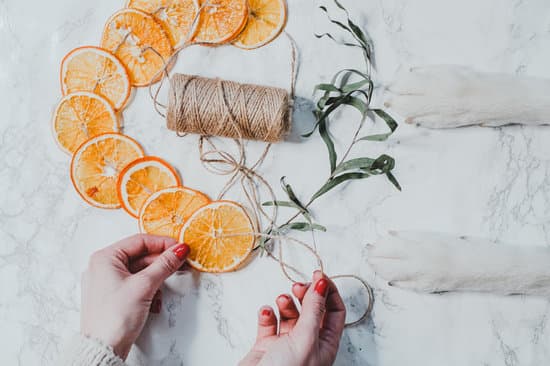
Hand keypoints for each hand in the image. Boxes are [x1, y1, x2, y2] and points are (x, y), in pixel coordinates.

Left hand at [80, 234, 188, 358]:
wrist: (103, 349)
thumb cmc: (114, 318)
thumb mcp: (145, 286)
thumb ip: (164, 265)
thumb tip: (179, 250)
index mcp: (105, 258)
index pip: (140, 241)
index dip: (163, 243)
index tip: (181, 248)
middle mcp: (103, 267)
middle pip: (140, 256)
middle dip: (161, 263)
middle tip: (181, 264)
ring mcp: (107, 282)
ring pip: (140, 271)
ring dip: (156, 279)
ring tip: (164, 288)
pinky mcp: (113, 296)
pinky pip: (135, 284)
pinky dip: (148, 290)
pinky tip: (154, 301)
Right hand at [240, 271, 345, 365]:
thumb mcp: (305, 338)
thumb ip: (313, 310)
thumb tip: (323, 284)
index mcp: (325, 344)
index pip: (334, 311)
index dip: (329, 291)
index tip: (318, 274)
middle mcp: (308, 343)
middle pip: (312, 309)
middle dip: (305, 294)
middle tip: (297, 285)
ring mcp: (287, 344)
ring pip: (290, 313)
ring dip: (285, 302)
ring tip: (280, 301)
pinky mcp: (267, 347)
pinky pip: (269, 323)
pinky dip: (267, 314)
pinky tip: (266, 313)